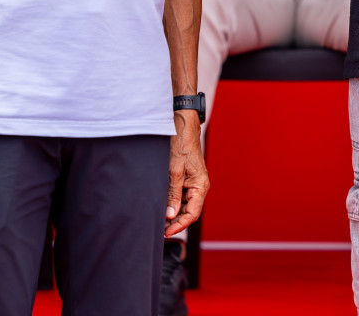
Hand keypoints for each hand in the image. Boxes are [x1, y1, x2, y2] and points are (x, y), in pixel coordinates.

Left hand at [165, 110, 208, 236]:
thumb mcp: (174, 171)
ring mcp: (192, 183)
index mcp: (201, 186)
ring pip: (183, 205)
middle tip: (158, 229)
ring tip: (157, 220)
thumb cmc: (181, 144)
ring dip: (172, 213)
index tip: (166, 232)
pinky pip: (179, 196)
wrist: (182, 125)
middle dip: (175, 222)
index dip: (180, 225)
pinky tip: (160, 207)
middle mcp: (199, 187)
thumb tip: (170, 215)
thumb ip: (173, 194)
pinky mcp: (185, 179)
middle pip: (188, 211)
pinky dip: (170, 203)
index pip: (192, 214)